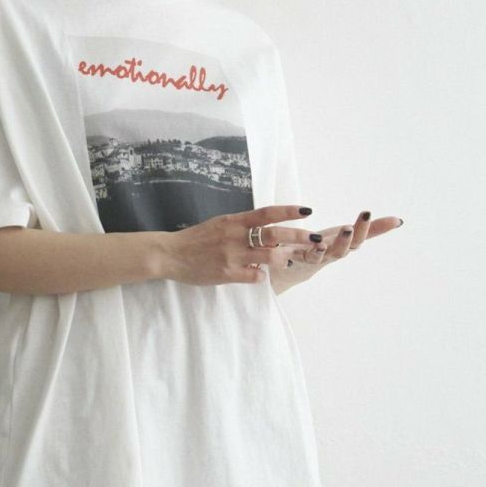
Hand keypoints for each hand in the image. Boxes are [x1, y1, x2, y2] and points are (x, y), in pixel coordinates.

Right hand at [158, 206, 324, 285]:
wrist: (171, 254)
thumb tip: (263, 230)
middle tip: (315, 238)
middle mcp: (236, 236)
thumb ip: (241, 226)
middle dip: (298, 236)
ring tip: (285, 261)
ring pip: (268, 257)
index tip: (307, 211)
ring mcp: (232, 255)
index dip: (289, 211)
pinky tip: (259, 276)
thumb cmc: (196, 239)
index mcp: (234, 221)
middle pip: (274, 234)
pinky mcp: (226, 273)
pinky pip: (253, 276)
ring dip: (281, 259)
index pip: (268, 213)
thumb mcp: (220, 224)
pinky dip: (261, 276)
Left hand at [270, 210, 404, 293]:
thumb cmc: (323, 247)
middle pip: (340, 251)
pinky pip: (292, 257)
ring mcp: (309, 259)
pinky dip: (293, 252)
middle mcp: (328, 255)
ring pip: (317, 257)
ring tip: (321, 242)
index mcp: (342, 247)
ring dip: (320, 250)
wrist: (291, 269)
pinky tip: (293, 247)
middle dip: (345, 240)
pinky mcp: (291, 259)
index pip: (358, 240)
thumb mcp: (347, 235)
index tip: (367, 212)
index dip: (364, 228)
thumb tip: (399, 221)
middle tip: (348, 227)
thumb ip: (371, 229)